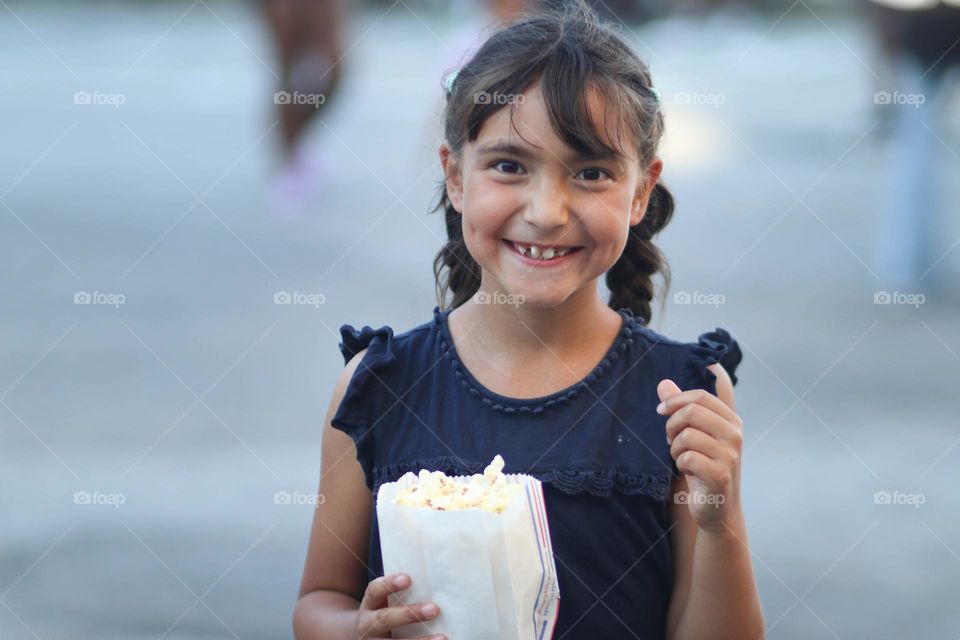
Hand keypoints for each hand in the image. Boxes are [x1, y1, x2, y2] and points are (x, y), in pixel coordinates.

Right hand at [356, 573, 444, 639]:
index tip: (407, 578)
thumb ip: (404, 593)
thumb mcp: (387, 601)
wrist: (371, 635)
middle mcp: (368, 625)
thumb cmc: (388, 610)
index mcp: (369, 605)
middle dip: (409, 615)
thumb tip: (435, 581)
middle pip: (384, 619)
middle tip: (434, 609)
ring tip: (442, 637)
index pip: (374, 591)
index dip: (389, 584)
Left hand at [657, 379, 743, 531]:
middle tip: (671, 439)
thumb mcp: (692, 434)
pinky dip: (680, 464)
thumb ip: (680, 407)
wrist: (717, 507)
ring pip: (686, 436)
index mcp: (731, 421)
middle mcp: (735, 435)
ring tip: (683, 458)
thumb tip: (663, 383)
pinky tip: (689, 472)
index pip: (700, 396)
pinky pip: (687, 458)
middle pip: (692, 411)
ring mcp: (730, 455)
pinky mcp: (721, 475)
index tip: (660, 410)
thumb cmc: (703, 466)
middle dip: (672, 424)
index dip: (675, 400)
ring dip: (675, 448)